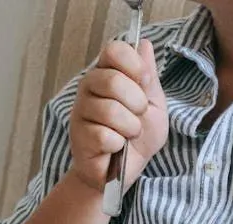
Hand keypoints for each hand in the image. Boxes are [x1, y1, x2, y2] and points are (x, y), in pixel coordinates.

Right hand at [69, 40, 168, 191]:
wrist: (126, 170)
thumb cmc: (138, 135)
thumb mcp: (154, 103)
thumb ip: (148, 76)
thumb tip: (144, 44)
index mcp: (108, 73)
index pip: (114, 50)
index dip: (134, 65)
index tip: (145, 82)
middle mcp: (90, 86)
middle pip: (112, 80)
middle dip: (137, 102)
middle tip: (139, 115)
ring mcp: (81, 110)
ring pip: (110, 110)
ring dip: (130, 127)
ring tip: (129, 134)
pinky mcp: (79, 136)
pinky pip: (104, 135)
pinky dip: (119, 145)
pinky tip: (115, 147)